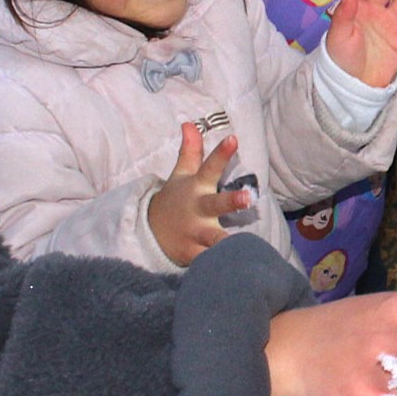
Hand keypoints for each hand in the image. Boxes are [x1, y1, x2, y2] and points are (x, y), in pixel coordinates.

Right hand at [148, 124, 248, 265]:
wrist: (149, 232)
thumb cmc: (175, 200)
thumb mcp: (181, 176)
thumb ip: (190, 152)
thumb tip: (190, 123)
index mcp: (196, 188)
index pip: (209, 167)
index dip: (221, 153)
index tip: (234, 138)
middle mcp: (197, 210)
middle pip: (214, 203)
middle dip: (230, 201)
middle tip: (247, 198)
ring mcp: (194, 233)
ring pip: (213, 238)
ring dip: (226, 242)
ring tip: (241, 246)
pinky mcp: (193, 254)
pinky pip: (208, 262)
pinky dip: (218, 267)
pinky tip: (233, 272)